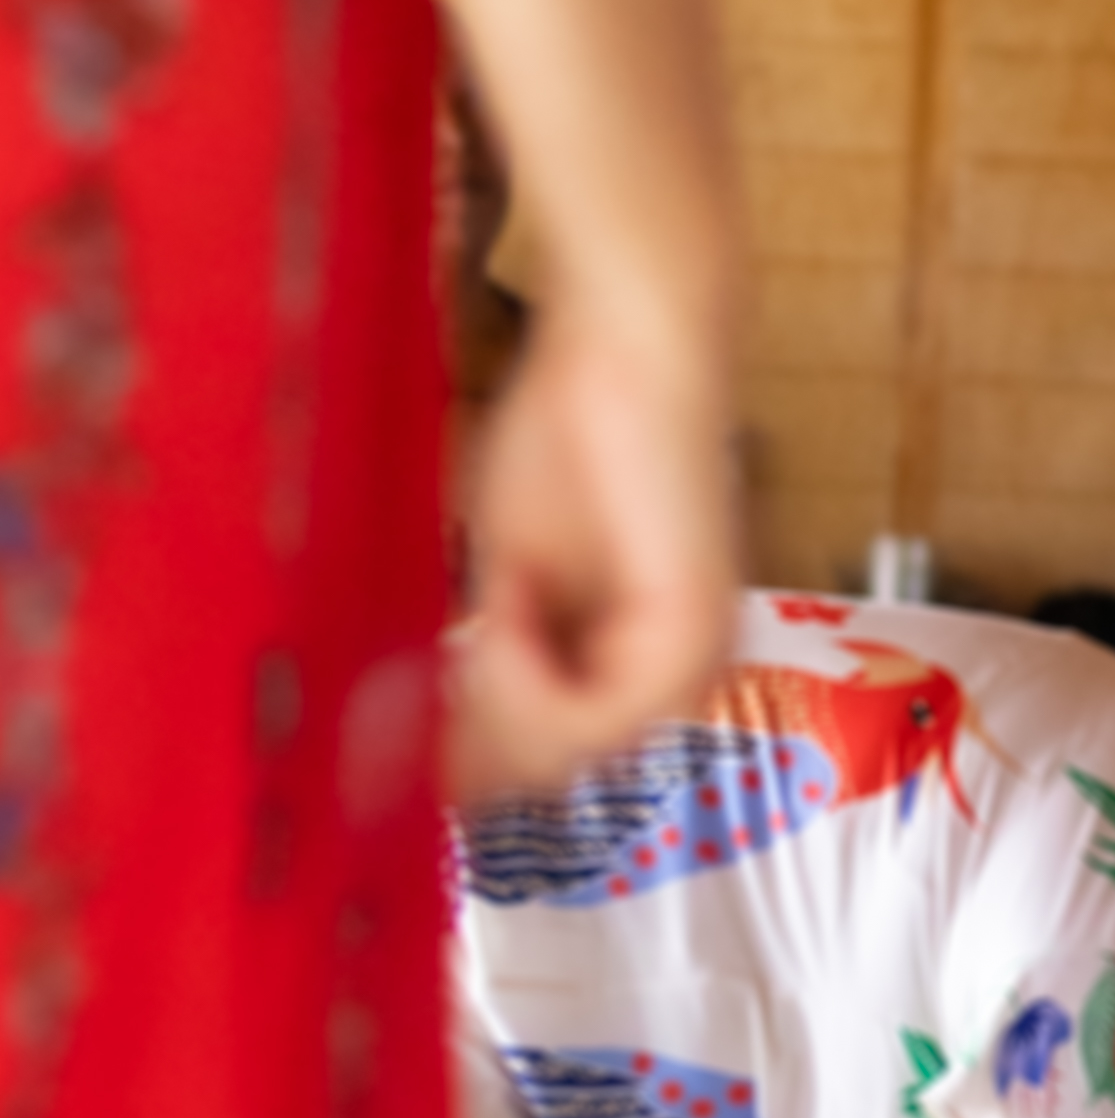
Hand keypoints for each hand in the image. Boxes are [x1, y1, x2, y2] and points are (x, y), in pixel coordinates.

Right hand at [448, 293, 737, 804]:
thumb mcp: (514, 570)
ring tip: (488, 617)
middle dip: (479, 728)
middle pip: (556, 767)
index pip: (554, 758)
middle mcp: (680, 672)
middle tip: (441, 668)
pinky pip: (590, 717)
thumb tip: (432, 741)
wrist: (625, 350)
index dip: (474, 756)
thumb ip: (491, 659)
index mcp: (642, 661)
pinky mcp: (687, 632)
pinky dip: (525, 680)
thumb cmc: (575, 434)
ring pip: (569, 752)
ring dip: (501, 697)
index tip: (419, 724)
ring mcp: (693, 658)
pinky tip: (505, 617)